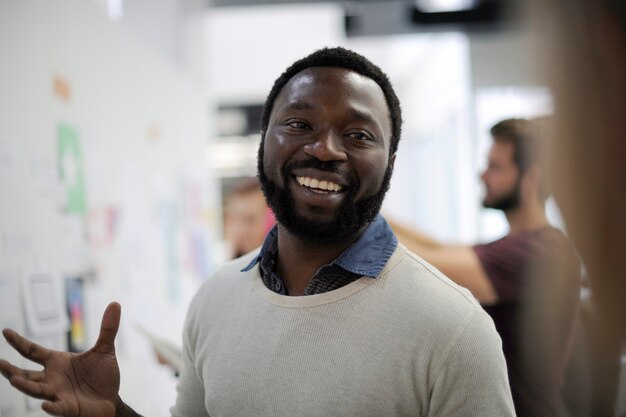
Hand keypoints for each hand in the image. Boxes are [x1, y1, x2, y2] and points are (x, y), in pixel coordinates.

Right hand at [0, 302, 121, 416]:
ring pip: (36, 391)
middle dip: (11, 370)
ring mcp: (58, 393)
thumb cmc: (103, 375)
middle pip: (26, 374)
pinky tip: (45, 404)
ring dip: (25, 386)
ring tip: (14, 379)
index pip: (33, 351)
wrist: (111, 399)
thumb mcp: (105, 349)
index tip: (6, 331)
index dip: (19, 342)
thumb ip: (107, 328)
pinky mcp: (68, 408)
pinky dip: (51, 406)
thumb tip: (115, 304)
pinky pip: (57, 408)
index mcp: (57, 362)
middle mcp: (52, 378)